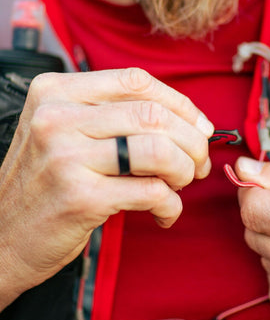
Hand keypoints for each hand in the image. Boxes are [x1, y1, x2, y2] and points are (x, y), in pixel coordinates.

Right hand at [0, 68, 212, 308]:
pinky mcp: (80, 198)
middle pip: (154, 115)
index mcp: (55, 91)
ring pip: (158, 150)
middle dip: (192, 141)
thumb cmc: (46, 182)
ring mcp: (66, 157)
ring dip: (185, 170)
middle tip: (199, 163)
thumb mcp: (63, 130)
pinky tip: (164, 212)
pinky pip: (152, 191)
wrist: (2, 238)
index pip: (137, 81)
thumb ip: (113, 113)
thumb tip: (189, 118)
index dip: (180, 104)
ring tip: (181, 184)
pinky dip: (171, 205)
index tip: (200, 127)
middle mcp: (57, 118)